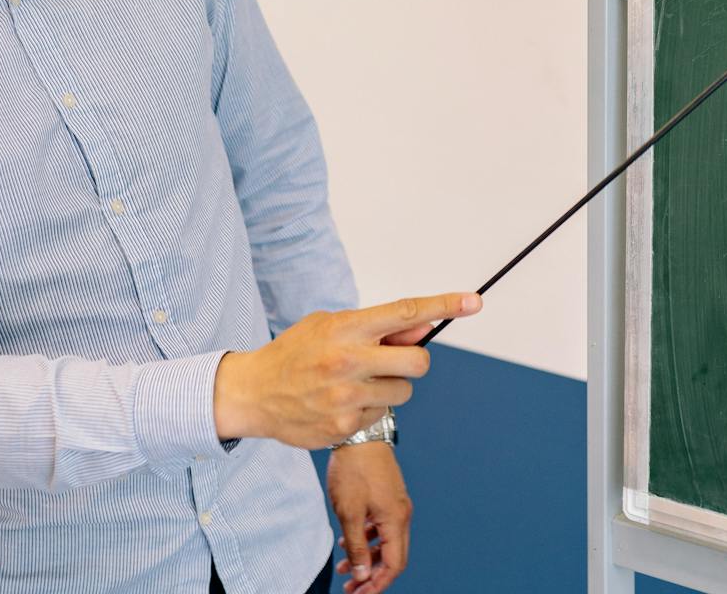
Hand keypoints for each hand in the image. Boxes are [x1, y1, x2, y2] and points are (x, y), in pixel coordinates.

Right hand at [212, 292, 480, 447]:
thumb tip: (425, 326)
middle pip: (417, 362)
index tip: (473, 302)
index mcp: (347, 328)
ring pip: (404, 393)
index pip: (406, 312)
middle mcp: (348, 360)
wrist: (253, 393)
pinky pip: (382, 416)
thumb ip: (379, 327)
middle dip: (413, 362)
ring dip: (391, 388)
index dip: (444, 305)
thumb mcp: (331, 326)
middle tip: (392, 362)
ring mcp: (346, 396)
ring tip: (359, 384)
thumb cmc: (296, 353)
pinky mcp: (343, 425)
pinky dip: (370, 410)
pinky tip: (342, 404)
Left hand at [327, 442, 410, 593]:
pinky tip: (347, 542)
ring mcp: (396, 504)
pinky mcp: (387, 496)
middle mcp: (401, 514)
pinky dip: (368, 539)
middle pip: (393, 556)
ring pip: (386, 541)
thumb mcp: (349, 512)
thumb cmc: (354, 469)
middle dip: (372, 575)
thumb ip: (356, 545)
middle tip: (352, 587)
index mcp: (396, 519)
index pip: (394, 564)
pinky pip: (382, 527)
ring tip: (345, 567)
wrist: (360, 434)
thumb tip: (362, 573)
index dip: (377, 584)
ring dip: (368, 557)